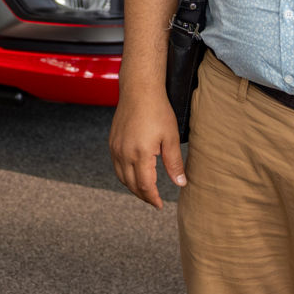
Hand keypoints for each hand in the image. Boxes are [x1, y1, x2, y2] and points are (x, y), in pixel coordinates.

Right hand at [109, 86, 186, 208]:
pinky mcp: (112, 141)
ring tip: (145, 190)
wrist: (139, 89)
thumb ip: (174, 163)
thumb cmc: (157, 110)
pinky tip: (133, 174)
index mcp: (140, 154)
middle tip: (154, 201)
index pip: (145, 186)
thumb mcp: (171, 137)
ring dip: (132, 187)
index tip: (160, 205)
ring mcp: (116, 147)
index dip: (153, 198)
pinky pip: (116, 165)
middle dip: (143, 195)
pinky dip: (124, 175)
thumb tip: (180, 183)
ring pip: (121, 177)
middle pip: (131, 184)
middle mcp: (124, 153)